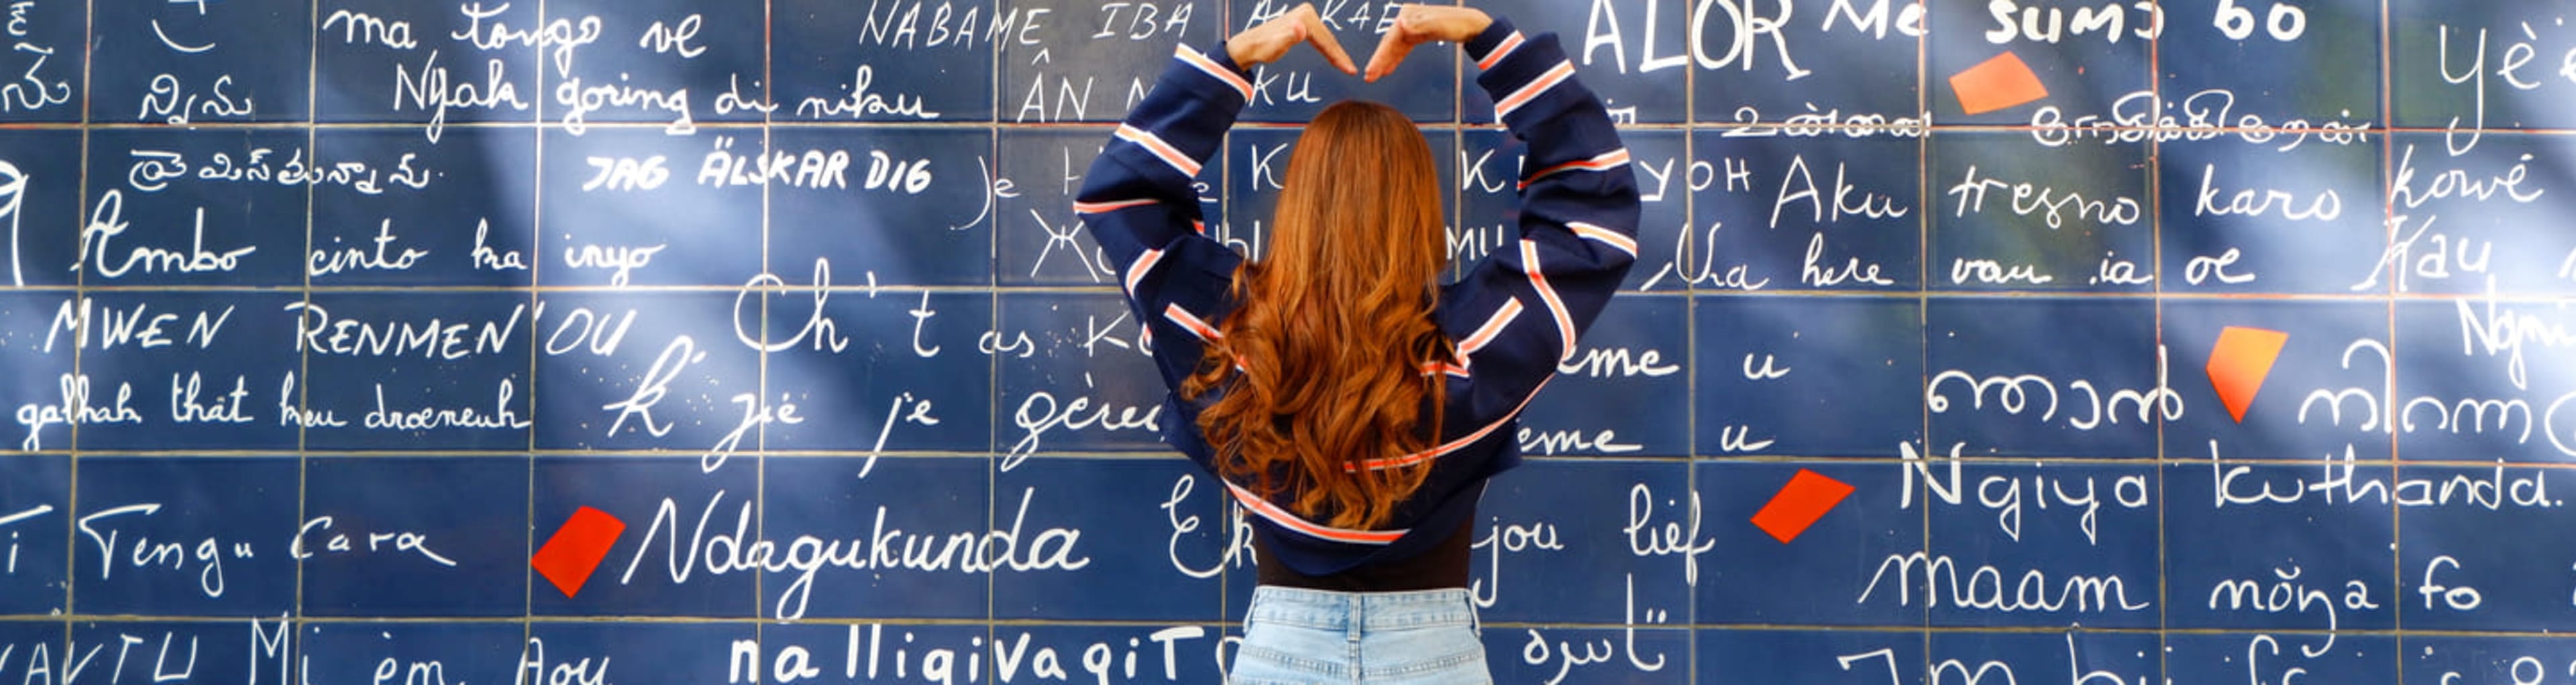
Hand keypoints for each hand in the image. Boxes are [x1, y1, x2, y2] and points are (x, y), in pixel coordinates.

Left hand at [1226, 3, 1357, 73]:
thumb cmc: (1262, 47)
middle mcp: (1306, 12)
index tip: (1349, 69)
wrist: (1250, 46)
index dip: (1338, 56)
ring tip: (1347, 67)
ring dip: (1336, 53)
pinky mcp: (1302, 23)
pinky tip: (1334, 57)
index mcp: (1305, 16)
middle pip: (1328, 38)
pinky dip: (1327, 48)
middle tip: (1351, 70)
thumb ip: (1289, 36)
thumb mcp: (1277, 44)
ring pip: (1326, 38)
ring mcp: (1305, 17)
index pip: (1326, 39)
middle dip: (1340, 55)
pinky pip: (1320, 38)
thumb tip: (1300, 27)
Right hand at [1364, 5, 1492, 82]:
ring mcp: (1412, 26)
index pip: (1390, 37)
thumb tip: (1402, 24)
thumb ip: (1420, 25)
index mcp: (1409, 14)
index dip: (1380, 55)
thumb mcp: (1439, 25)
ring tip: (1375, 76)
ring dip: (1385, 61)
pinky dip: (1396, 58)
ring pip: (1395, 46)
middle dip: (1379, 60)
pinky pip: (1403, 48)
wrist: (1473, 26)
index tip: (1372, 70)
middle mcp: (1408, 19)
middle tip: (1369, 76)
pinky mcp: (1418, 34)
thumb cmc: (1458, 24)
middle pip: (1390, 42)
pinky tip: (1389, 68)